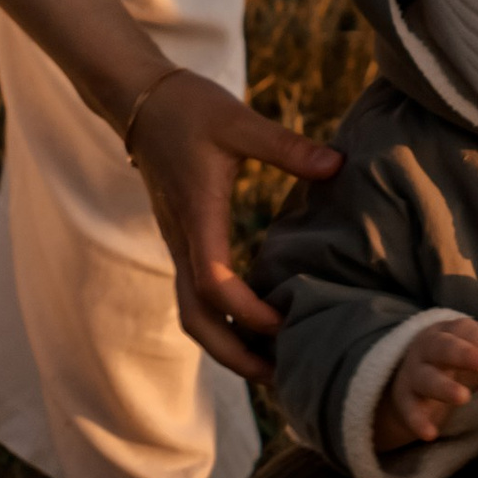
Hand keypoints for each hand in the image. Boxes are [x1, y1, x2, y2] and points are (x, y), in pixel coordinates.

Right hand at [126, 67, 342, 378]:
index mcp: (197, 218)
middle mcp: (182, 240)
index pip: (213, 284)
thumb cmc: (188, 108)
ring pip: (192, 313)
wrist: (140, 101)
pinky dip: (222, 321)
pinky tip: (255, 324)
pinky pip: (195, 295)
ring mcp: (178, 243)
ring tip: (270, 364)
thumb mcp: (238, 121)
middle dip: (233, 354)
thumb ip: (286, 146)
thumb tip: (337, 164)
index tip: (284, 324)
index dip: (247, 313)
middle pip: (196, 319)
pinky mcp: (182, 239)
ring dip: (226, 344)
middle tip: (279, 377)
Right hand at [371, 314, 477, 454]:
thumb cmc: (453, 360)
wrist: (409, 380)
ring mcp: (413, 374)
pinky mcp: (404, 400)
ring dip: (443, 387)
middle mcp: (428, 348)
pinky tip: (430, 434)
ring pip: (425, 378)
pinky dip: (417, 421)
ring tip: (463, 398)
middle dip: (464, 354)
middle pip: (443, 348)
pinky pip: (408, 410)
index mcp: (449, 331)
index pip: (467, 331)